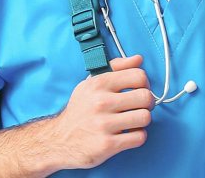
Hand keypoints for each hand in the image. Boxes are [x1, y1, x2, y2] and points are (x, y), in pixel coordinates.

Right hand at [33, 55, 154, 171]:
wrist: (57, 140)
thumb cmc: (80, 110)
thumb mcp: (91, 84)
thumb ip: (116, 68)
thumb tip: (138, 59)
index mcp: (98, 84)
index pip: (138, 76)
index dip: (144, 84)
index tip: (139, 90)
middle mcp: (100, 102)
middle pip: (145, 97)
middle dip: (147, 104)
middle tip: (138, 108)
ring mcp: (103, 124)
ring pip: (145, 117)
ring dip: (141, 121)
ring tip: (131, 122)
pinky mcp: (107, 145)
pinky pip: (140, 137)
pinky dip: (137, 137)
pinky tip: (127, 135)